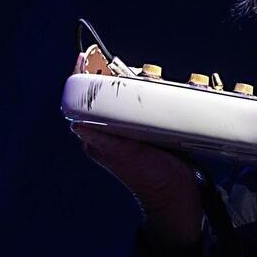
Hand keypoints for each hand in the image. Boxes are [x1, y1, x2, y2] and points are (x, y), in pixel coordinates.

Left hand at [70, 55, 202, 247]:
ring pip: (123, 103)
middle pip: (102, 98)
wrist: (178, 199)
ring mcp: (128, 135)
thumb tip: (78, 125)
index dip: (82, 79)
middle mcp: (110, 135)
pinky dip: (147, 97)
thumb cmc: (154, 181)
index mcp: (98, 139)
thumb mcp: (130, 159)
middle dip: (109, 76)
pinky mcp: (147, 136)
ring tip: (145, 73)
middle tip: (118, 61)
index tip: (85, 57)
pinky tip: (160, 90)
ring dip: (131, 85)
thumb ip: (107, 143)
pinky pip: (141, 111)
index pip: (82, 103)